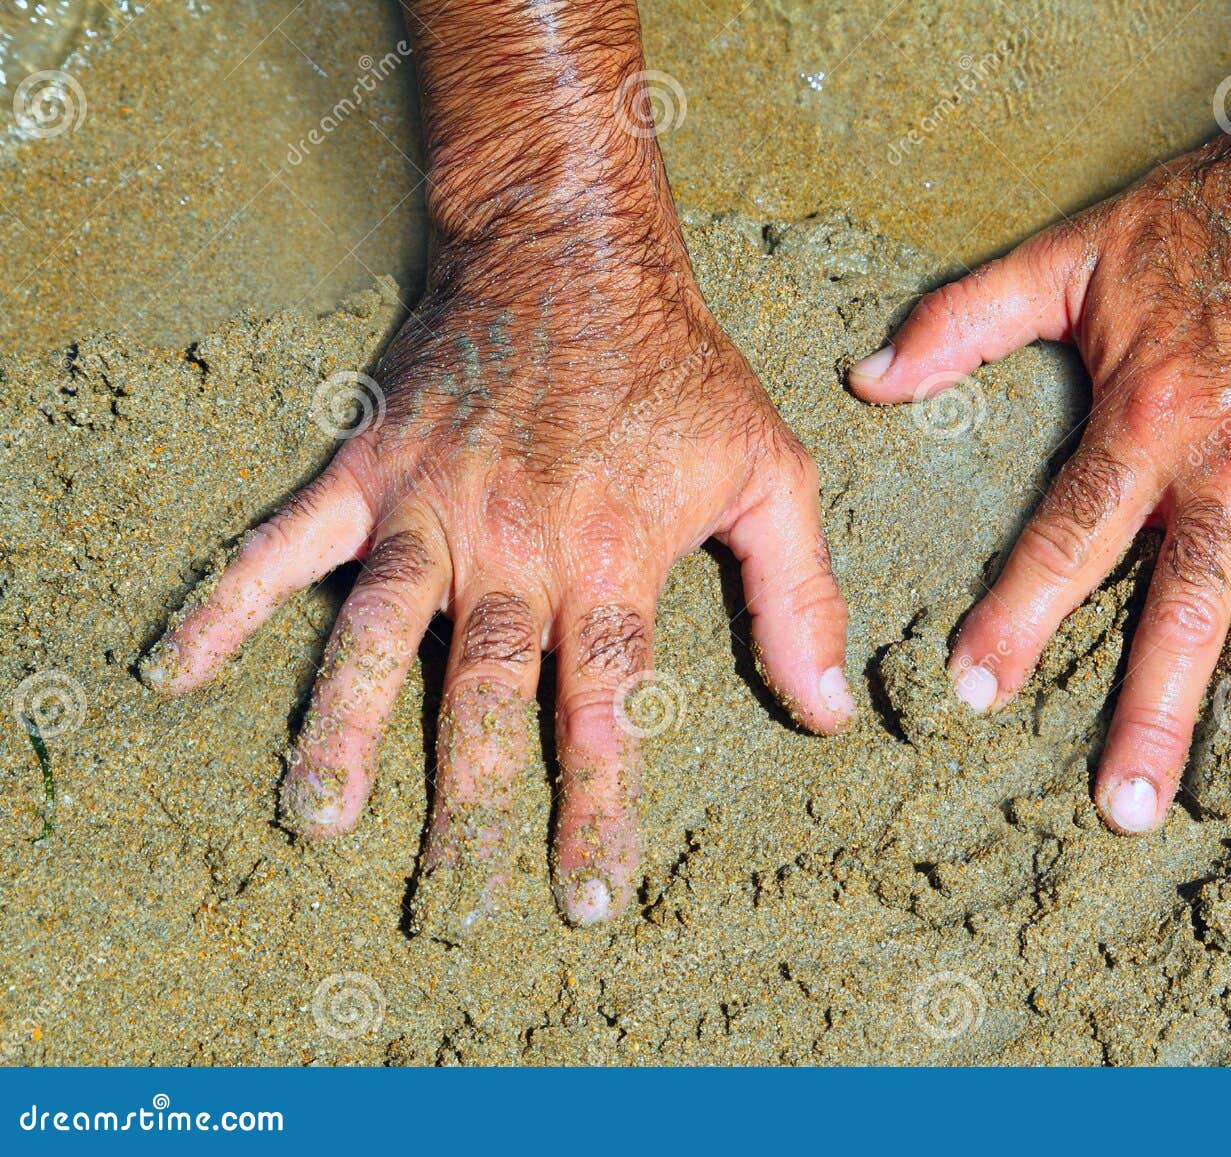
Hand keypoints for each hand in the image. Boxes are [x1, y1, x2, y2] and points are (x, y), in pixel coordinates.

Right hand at [141, 224, 852, 928]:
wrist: (574, 252)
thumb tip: (830, 716)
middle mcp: (515, 548)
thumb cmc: (682, 370)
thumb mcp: (771, 472)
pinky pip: (284, 543)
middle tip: (446, 908)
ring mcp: (431, 509)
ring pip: (375, 636)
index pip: (604, 708)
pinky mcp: (370, 469)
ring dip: (341, 728)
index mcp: (613, 560)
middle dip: (468, 809)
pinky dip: (226, 602)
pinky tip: (175, 670)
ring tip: (313, 816)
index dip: (596, 807)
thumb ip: (800, 598)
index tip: (586, 896)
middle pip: (484, 698)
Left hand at [850, 106, 1230, 837]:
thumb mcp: (1069, 258)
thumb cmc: (1206, 214)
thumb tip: (865, 382)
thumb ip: (962, 323)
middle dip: (1158, 710)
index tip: (973, 694)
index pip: (1067, 537)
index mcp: (1147, 422)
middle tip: (1130, 812)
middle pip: (1193, 604)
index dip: (1016, 616)